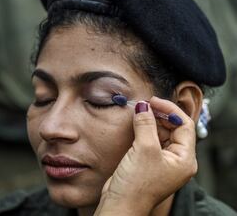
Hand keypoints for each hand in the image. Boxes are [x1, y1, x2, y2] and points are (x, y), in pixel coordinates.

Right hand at [96, 97, 197, 214]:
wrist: (120, 204)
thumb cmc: (136, 184)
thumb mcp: (144, 149)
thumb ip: (146, 124)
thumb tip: (143, 105)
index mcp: (184, 159)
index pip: (184, 125)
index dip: (170, 110)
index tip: (153, 101)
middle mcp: (176, 160)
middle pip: (173, 128)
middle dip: (160, 114)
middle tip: (144, 105)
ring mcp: (162, 162)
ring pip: (160, 133)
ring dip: (150, 121)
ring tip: (138, 112)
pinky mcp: (148, 162)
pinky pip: (150, 141)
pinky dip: (143, 130)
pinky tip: (135, 124)